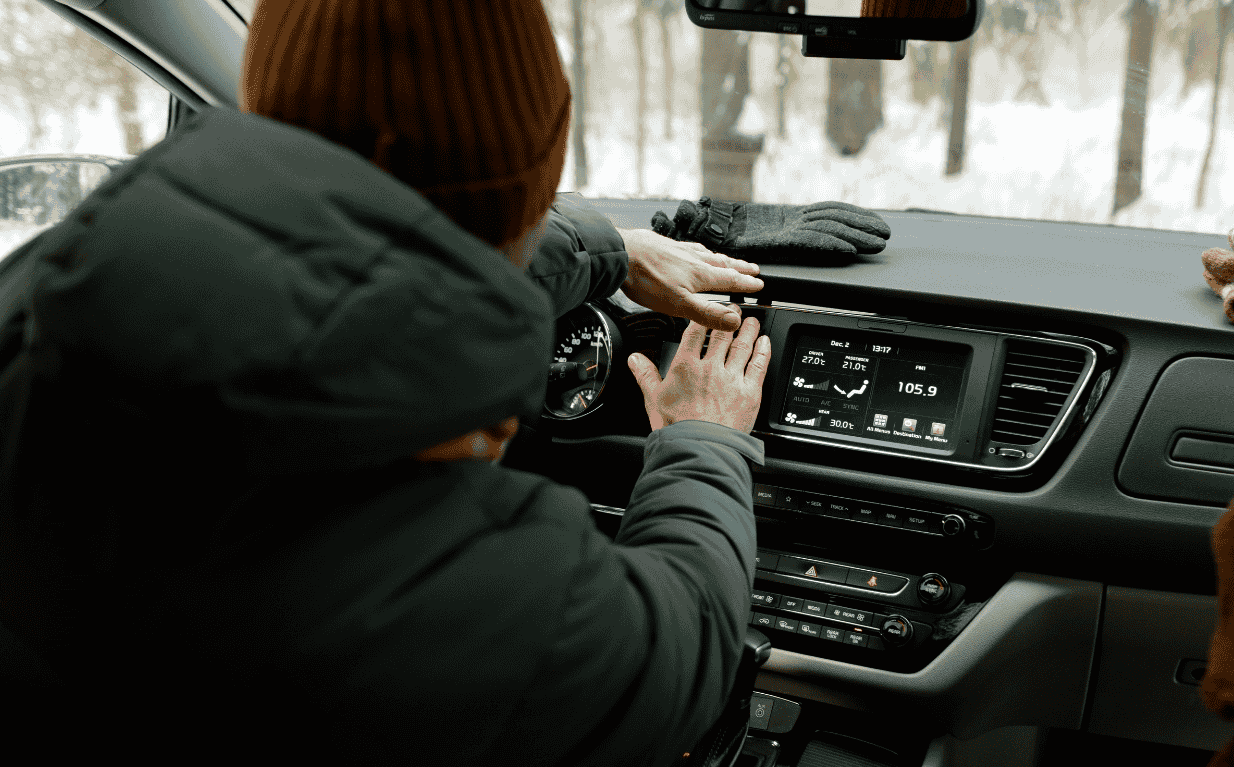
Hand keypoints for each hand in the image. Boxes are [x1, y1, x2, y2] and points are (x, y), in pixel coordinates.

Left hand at [616, 227, 763, 332]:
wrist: (621, 255)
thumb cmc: (646, 279)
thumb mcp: (679, 304)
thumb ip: (707, 313)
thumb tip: (734, 321)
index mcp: (700, 275)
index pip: (731, 279)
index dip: (746, 284)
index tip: (759, 284)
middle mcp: (694, 259)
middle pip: (723, 264)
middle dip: (740, 268)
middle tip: (753, 268)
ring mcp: (679, 250)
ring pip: (708, 254)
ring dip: (723, 258)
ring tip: (730, 259)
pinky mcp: (665, 245)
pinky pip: (690, 247)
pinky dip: (700, 250)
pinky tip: (694, 250)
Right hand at [627, 313, 770, 433]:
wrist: (699, 448)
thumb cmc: (677, 428)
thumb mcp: (653, 399)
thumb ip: (645, 375)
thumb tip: (634, 359)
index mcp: (686, 366)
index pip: (695, 332)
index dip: (702, 318)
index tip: (707, 311)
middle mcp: (711, 368)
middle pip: (722, 334)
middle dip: (729, 319)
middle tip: (734, 310)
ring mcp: (732, 379)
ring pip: (743, 346)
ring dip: (748, 330)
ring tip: (752, 321)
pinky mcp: (750, 392)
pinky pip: (759, 365)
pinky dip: (763, 351)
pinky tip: (765, 343)